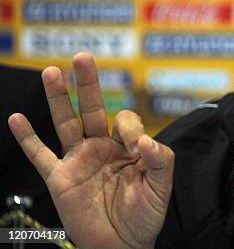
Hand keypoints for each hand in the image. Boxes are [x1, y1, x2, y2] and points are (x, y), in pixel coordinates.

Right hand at [8, 52, 173, 248]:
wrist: (122, 246)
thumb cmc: (145, 215)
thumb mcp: (161, 185)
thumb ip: (160, 159)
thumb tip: (145, 139)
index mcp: (127, 146)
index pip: (125, 120)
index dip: (130, 125)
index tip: (135, 143)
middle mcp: (101, 147)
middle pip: (93, 108)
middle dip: (89, 84)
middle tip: (83, 57)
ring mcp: (78, 161)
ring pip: (66, 123)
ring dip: (59, 98)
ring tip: (51, 72)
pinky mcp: (59, 179)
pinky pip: (40, 155)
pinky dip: (28, 138)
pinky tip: (17, 118)